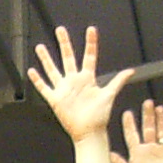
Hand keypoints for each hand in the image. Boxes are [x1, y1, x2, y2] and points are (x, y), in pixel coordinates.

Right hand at [28, 26, 133, 142]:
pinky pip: (44, 88)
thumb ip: (118, 82)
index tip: (91, 30)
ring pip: (53, 70)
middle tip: (60, 30)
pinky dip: (37, 80)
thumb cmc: (99, 117)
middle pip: (68, 58)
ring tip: (40, 47)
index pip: (89, 56)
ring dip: (46, 59)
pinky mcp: (55, 99)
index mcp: (88, 79)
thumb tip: (131, 71)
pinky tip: (31, 71)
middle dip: (64, 43)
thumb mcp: (109, 96)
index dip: (90, 43)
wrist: (89, 133)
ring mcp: (64, 89)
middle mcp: (75, 81)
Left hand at [110, 100, 162, 162]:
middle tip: (146, 103)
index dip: (130, 124)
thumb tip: (109, 153)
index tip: (127, 113)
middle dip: (147, 115)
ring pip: (162, 131)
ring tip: (160, 108)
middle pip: (148, 128)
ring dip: (161, 120)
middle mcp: (150, 150)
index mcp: (137, 153)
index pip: (132, 135)